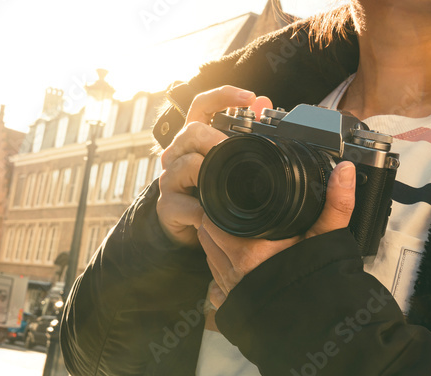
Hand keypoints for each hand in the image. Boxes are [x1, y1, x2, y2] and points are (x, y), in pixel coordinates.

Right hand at [157, 86, 272, 246]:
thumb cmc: (204, 189)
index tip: (249, 97)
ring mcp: (169, 178)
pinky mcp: (166, 204)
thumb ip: (242, 133)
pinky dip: (203, 210)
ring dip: (209, 175)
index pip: (202, 105)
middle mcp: (177, 153)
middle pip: (191, 131)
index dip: (223, 96)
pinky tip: (211, 214)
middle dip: (217, 140)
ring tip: (221, 187)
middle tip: (232, 153)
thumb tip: (263, 102)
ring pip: (187, 164)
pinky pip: (186, 203)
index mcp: (192, 139)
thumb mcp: (223, 161)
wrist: (182, 225)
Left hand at [199, 161, 356, 307]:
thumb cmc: (321, 282)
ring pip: (208, 257)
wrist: (323, 325)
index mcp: (252, 250)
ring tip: (234, 236)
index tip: (228, 201)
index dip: (218, 208)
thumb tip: (345, 171)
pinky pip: (213, 286)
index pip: (213, 220)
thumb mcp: (329, 238)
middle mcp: (235, 271)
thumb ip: (336, 203)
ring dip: (215, 245)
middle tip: (232, 215)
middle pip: (207, 236)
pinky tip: (235, 266)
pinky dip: (219, 273)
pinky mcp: (232, 306)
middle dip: (215, 223)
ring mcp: (230, 290)